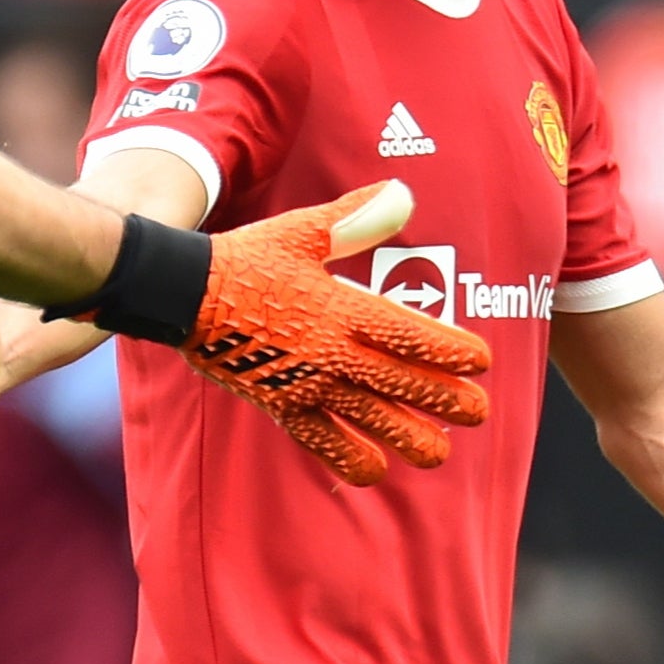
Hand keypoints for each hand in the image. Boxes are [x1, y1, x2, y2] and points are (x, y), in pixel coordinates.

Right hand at [181, 180, 490, 485]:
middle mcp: (329, 351)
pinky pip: (320, 440)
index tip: (480, 362)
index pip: (409, 334)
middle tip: (478, 413)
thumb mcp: (301, 232)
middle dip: (444, 400)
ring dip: (407, 437)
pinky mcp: (279, 404)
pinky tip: (373, 471)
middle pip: (400, 382)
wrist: (184, 294)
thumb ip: (356, 219)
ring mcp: (305, 382)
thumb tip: (404, 192)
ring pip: (368, 420)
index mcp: (340, 307)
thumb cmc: (247, 258)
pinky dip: (348, 458)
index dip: (449, 351)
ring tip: (437, 452)